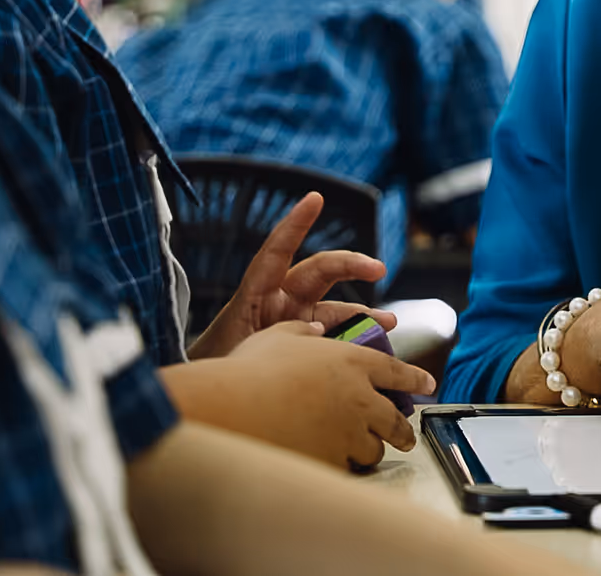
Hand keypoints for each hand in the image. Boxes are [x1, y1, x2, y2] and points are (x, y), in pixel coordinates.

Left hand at [187, 192, 391, 359]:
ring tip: (388, 322)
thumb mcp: (237, 353)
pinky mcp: (305, 340)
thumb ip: (275, 342)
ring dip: (363, 312)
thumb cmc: (216, 370)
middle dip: (351, 264)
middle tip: (378, 269)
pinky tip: (374, 347)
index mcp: (255, 296)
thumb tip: (316, 336)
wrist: (211, 401)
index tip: (315, 198)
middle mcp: (279, 301)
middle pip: (319, 271)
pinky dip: (356, 338)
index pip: (276, 250)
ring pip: (335, 306)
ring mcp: (294, 320)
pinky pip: (336, 333)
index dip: (295, 224)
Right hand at [219, 321, 435, 469]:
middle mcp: (359, 397)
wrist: (235, 410)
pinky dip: (343, 466)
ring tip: (361, 451)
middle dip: (403, 429)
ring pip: (374, 447)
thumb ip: (302, 332)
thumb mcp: (279, 337)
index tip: (428, 384)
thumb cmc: (251, 371)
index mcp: (353, 361)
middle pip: (395, 418)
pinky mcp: (333, 460)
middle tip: (405, 436)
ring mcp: (349, 432)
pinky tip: (330, 463)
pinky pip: (347, 468)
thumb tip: (313, 331)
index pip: (397, 371)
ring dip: (371, 448)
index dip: (415, 378)